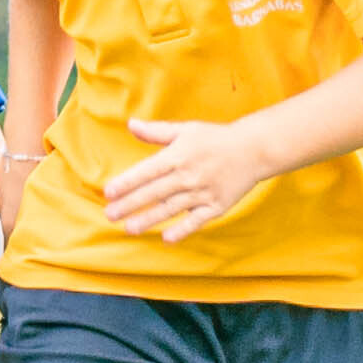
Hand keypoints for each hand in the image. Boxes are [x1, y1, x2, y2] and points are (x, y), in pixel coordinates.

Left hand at [94, 108, 296, 240]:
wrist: (254, 150)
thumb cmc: (215, 138)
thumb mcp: (185, 130)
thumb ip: (156, 132)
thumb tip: (130, 124)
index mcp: (178, 155)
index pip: (147, 171)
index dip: (127, 182)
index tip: (109, 193)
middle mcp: (188, 175)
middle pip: (154, 192)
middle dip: (130, 205)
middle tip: (110, 215)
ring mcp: (203, 192)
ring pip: (171, 209)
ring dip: (149, 219)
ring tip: (129, 228)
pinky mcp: (217, 206)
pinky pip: (197, 220)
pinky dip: (183, 229)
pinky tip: (167, 238)